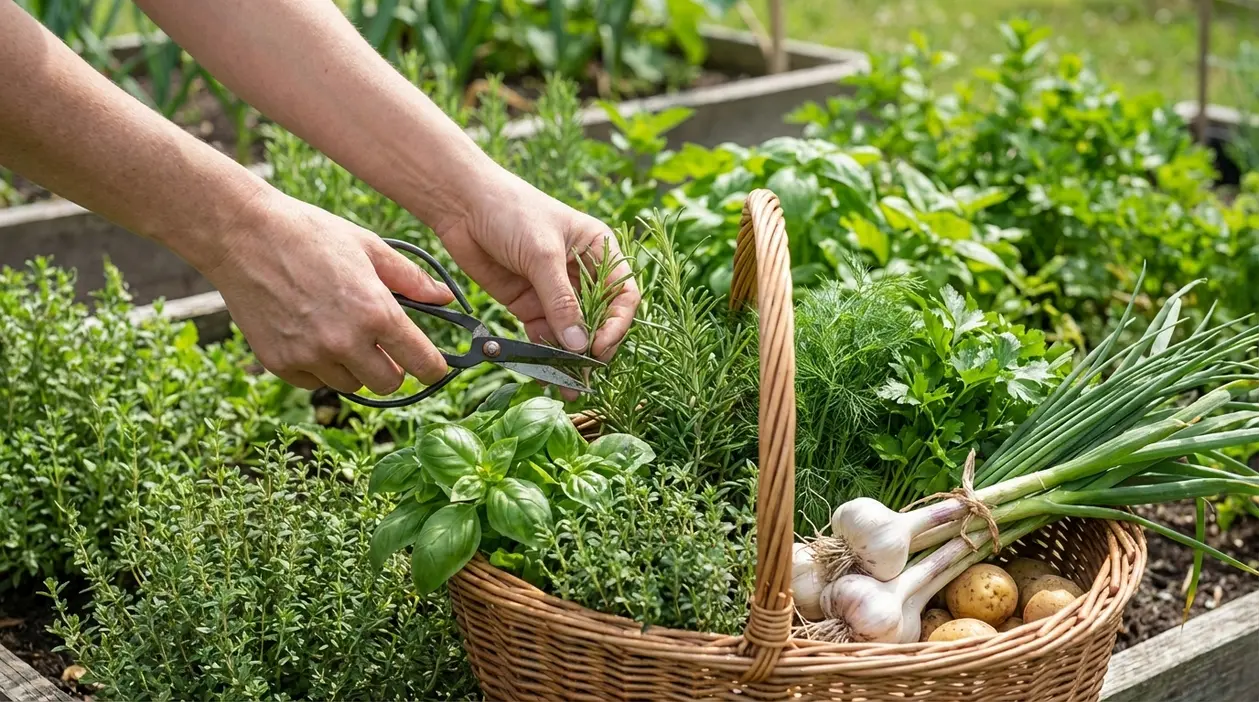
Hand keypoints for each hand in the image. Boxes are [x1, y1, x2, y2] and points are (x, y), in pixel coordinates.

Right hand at [202, 191, 454, 393]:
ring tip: (341, 332)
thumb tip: (444, 299)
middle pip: (388, 384)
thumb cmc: (310, 234)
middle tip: (384, 346)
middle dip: (393, 368)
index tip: (434, 367)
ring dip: (355, 367)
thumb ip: (411, 279)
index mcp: (376, 312)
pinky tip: (312, 334)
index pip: (422, 363)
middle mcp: (345, 341)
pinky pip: (315, 381)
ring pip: (351, 385)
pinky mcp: (280, 363)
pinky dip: (320, 366)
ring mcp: (310, 356)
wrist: (243, 235)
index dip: (434, 368)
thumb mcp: (370, 247)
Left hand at [435, 168, 639, 360]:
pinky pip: (543, 335)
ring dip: (570, 360)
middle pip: (599, 319)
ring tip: (567, 388)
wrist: (461, 205)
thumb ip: (561, 301)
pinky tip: (544, 374)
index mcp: (598, 250)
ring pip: (571, 333)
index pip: (623, 295)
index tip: (599, 347)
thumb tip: (580, 346)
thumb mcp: (542, 255)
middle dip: (594, 349)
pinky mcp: (527, 303)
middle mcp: (582, 273)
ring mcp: (553, 291)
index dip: (617, 324)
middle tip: (586, 377)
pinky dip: (544, 355)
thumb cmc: (512, 212)